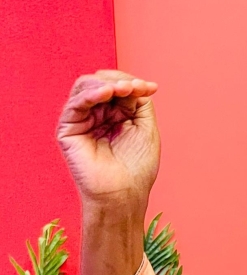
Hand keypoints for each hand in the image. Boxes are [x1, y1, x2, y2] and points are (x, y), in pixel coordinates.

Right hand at [57, 70, 159, 206]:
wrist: (124, 193)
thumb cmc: (137, 167)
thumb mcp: (145, 126)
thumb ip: (138, 101)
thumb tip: (132, 82)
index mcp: (115, 115)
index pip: (118, 86)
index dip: (133, 82)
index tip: (151, 88)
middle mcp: (97, 115)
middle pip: (101, 82)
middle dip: (120, 81)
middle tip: (137, 88)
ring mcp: (81, 121)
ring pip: (85, 87)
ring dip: (106, 83)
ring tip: (123, 90)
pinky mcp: (68, 130)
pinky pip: (75, 103)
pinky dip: (91, 93)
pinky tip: (107, 93)